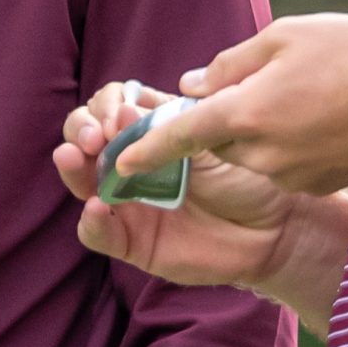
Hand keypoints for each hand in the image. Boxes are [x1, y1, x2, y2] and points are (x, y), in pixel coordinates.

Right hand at [56, 80, 310, 285]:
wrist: (275, 229)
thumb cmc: (248, 177)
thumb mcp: (213, 138)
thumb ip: (169, 128)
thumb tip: (124, 111)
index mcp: (151, 131)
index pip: (108, 106)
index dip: (106, 105)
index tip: (120, 114)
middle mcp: (132, 163)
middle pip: (83, 138)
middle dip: (80, 129)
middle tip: (95, 136)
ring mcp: (128, 202)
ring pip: (81, 182)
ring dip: (72, 169)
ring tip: (74, 158)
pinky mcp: (132, 241)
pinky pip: (97, 232)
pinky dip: (92, 221)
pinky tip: (99, 208)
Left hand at [121, 13, 347, 194]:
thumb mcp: (289, 36)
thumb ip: (232, 61)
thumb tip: (191, 84)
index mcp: (246, 113)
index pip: (181, 134)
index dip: (145, 146)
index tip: (118, 161)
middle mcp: (261, 152)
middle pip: (220, 139)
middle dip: (225, 117)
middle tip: (259, 84)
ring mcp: (289, 173)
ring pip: (253, 152)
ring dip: (262, 127)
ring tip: (307, 93)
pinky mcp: (314, 183)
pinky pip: (284, 164)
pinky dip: (291, 143)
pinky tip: (326, 116)